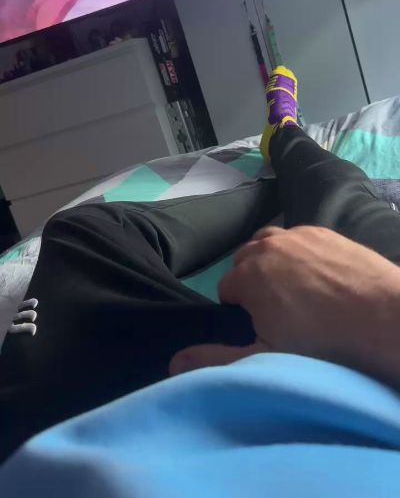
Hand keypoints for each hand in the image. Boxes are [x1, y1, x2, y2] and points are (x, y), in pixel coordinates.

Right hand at [170, 226, 399, 385]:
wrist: (384, 316)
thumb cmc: (323, 343)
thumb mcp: (265, 357)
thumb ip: (216, 358)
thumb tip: (174, 360)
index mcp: (248, 275)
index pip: (226, 288)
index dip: (240, 308)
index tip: (261, 326)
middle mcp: (267, 246)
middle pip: (245, 262)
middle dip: (253, 282)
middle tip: (279, 312)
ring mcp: (297, 233)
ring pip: (269, 244)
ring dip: (272, 262)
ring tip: (294, 290)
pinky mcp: (323, 230)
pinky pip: (296, 237)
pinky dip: (297, 253)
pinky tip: (318, 275)